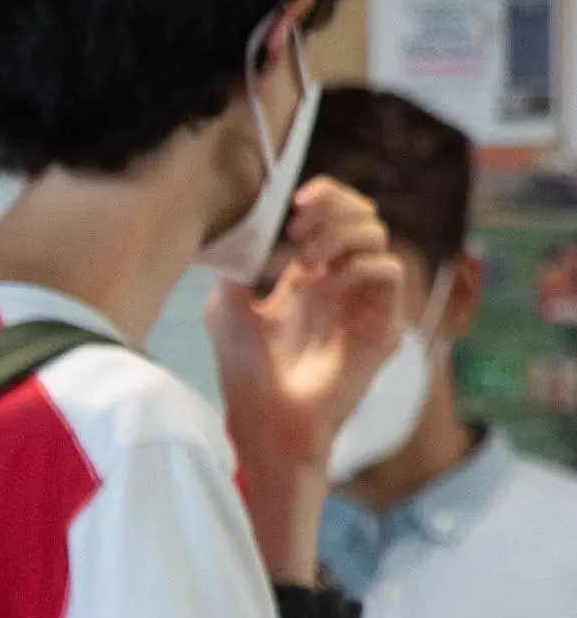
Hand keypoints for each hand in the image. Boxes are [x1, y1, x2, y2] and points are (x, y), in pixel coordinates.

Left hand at [210, 176, 407, 526]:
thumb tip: (243, 225)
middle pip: (364, 216)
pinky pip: (390, 273)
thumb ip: (237, 265)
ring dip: (343, 234)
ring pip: (380, 237)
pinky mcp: (383, 326)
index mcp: (310, 274)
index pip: (334, 216)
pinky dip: (359, 265)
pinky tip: (327, 282)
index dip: (324, 197)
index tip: (294, 202)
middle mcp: (343, 282)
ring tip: (307, 257)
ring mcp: (365, 302)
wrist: (266, 421)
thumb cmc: (246, 372)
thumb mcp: (227, 308)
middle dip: (336, 207)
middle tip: (300, 224)